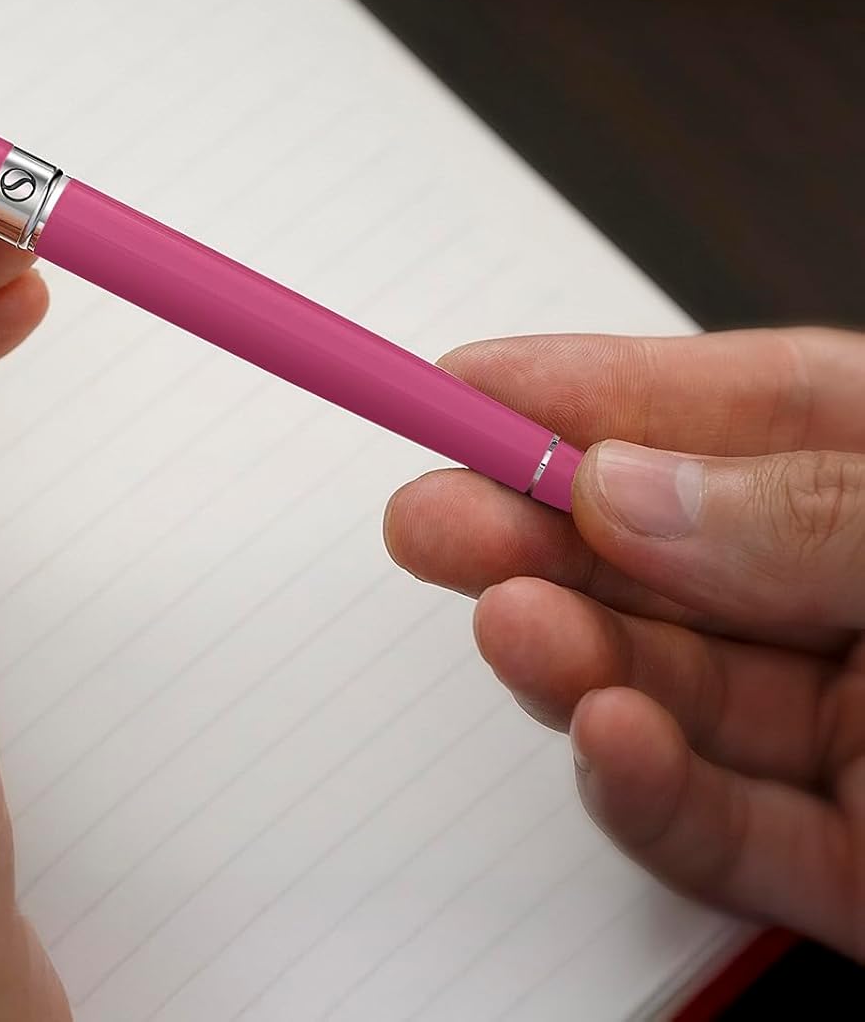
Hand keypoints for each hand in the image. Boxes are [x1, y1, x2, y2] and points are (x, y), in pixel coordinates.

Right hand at [386, 328, 864, 959]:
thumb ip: (808, 510)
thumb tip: (624, 486)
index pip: (734, 413)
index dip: (589, 390)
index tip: (464, 381)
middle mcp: (860, 602)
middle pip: (667, 554)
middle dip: (538, 532)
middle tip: (430, 517)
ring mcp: (855, 737)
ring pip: (668, 685)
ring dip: (573, 657)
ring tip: (511, 628)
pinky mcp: (853, 871)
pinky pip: (719, 829)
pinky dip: (645, 789)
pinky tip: (607, 738)